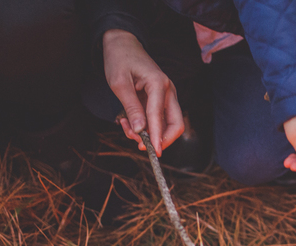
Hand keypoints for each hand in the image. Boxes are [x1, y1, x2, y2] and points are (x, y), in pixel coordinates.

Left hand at [103, 29, 183, 155]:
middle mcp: (167, 91)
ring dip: (149, 134)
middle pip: (175, 124)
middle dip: (161, 139)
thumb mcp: (119, 84)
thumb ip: (131, 108)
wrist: (122, 44)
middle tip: (142, 146)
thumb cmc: (120, 59)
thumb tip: (140, 130)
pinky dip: (145, 126)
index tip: (155, 152)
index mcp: (158, 84)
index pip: (159, 116)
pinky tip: (128, 122)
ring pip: (166, 125)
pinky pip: (157, 120)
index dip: (156, 136)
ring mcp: (165, 96)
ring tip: (126, 128)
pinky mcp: (160, 100)